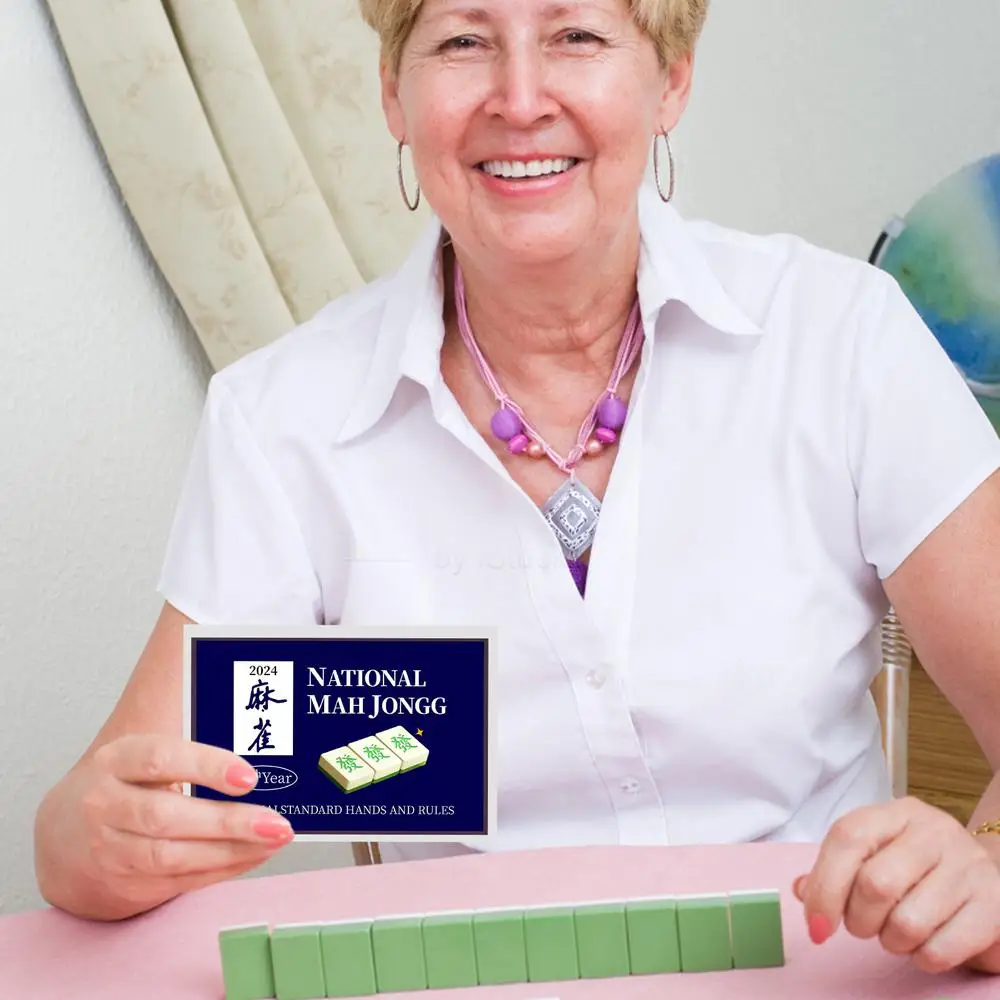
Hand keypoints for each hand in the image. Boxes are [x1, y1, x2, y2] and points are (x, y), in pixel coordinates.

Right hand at [74, 733, 292, 912]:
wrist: (67, 838)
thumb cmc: (128, 783)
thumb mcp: (144, 754)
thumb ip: (192, 744)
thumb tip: (263, 729)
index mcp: (116, 759)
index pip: (159, 759)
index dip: (206, 766)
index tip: (249, 774)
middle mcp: (105, 805)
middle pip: (167, 816)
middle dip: (229, 821)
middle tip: (277, 820)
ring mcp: (110, 849)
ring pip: (174, 856)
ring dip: (233, 850)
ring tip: (276, 836)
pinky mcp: (124, 884)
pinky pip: (182, 880)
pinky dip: (225, 867)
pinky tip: (256, 853)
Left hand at [793, 796, 999, 973]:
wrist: (989, 876)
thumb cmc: (920, 867)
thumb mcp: (877, 854)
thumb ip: (835, 870)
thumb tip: (802, 891)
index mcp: (897, 813)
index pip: (848, 838)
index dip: (824, 885)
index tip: (816, 924)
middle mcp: (935, 832)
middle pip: (875, 884)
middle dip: (858, 919)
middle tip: (864, 926)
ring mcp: (969, 868)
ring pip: (908, 922)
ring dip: (891, 942)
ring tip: (896, 933)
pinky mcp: (994, 907)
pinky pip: (940, 950)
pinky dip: (922, 958)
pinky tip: (926, 944)